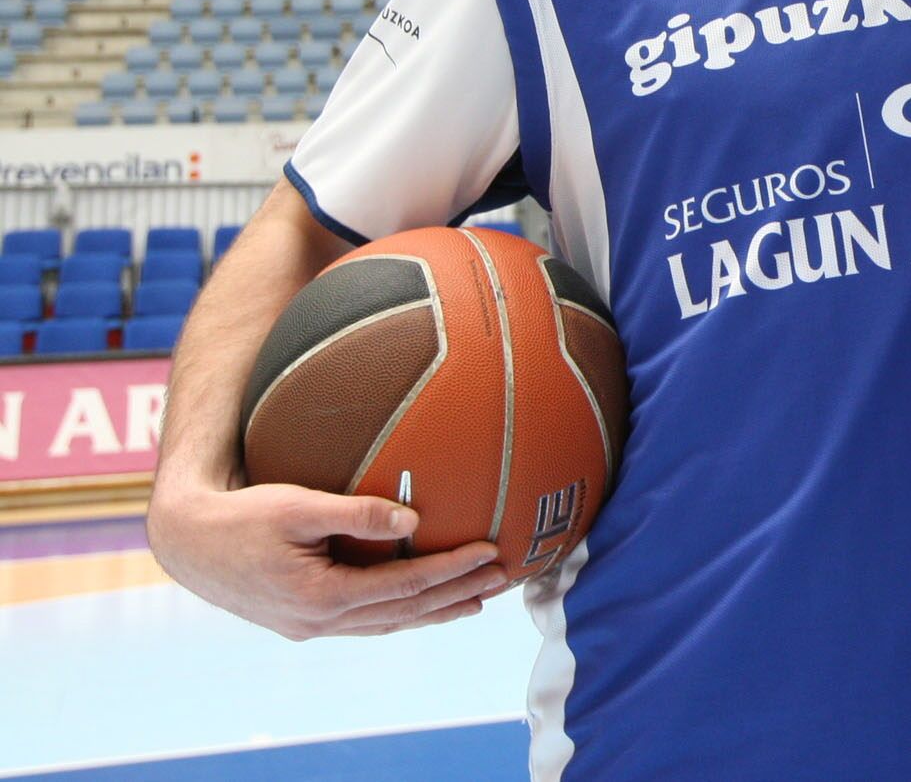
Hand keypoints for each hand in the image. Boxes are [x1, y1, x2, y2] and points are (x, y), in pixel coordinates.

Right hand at [146, 480, 507, 639]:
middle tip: (503, 580)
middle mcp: (320, 621)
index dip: (451, 570)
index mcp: (322, 595)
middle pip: (405, 611)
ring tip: (475, 600)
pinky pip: (365, 622)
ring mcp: (310, 627)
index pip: (405, 585)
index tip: (490, 553)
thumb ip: (355, 512)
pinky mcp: (302, 621)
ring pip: (387, 623)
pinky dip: (401, 614)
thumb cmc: (240, 515)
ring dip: (434, 612)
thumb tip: (412, 518)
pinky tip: (420, 605)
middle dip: (457, 595)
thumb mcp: (295, 504)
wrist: (186, 543)